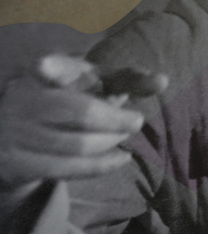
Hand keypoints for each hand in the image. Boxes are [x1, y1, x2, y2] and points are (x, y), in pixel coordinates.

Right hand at [0, 54, 167, 192]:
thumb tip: (162, 81)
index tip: (42, 65)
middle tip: (137, 120)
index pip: (50, 67)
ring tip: (126, 135)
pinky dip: (102, 165)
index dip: (49, 68)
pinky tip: (122, 158)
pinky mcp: (18, 163)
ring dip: (112, 142)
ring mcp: (18, 132)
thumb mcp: (97, 82)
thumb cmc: (73, 97)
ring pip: (78, 144)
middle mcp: (26, 98)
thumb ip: (128, 79)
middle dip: (116, 119)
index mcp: (45, 70)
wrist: (22, 133)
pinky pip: (68, 168)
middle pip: (80, 112)